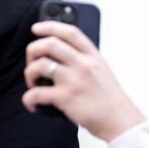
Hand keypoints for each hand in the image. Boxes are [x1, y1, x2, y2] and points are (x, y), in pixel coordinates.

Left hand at [22, 21, 144, 141]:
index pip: (70, 32)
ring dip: (29, 73)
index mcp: (93, 56)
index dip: (49, 26)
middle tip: (31, 62)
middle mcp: (83, 64)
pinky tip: (31, 103)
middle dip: (33, 50)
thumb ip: (85, 61)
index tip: (36, 28)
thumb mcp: (102, 71)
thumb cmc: (111, 100)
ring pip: (40, 65)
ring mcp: (74, 80)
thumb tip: (61, 59)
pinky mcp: (66, 98)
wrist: (120, 121)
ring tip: (33, 83)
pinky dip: (28, 99)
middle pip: (50, 44)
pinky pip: (36, 93)